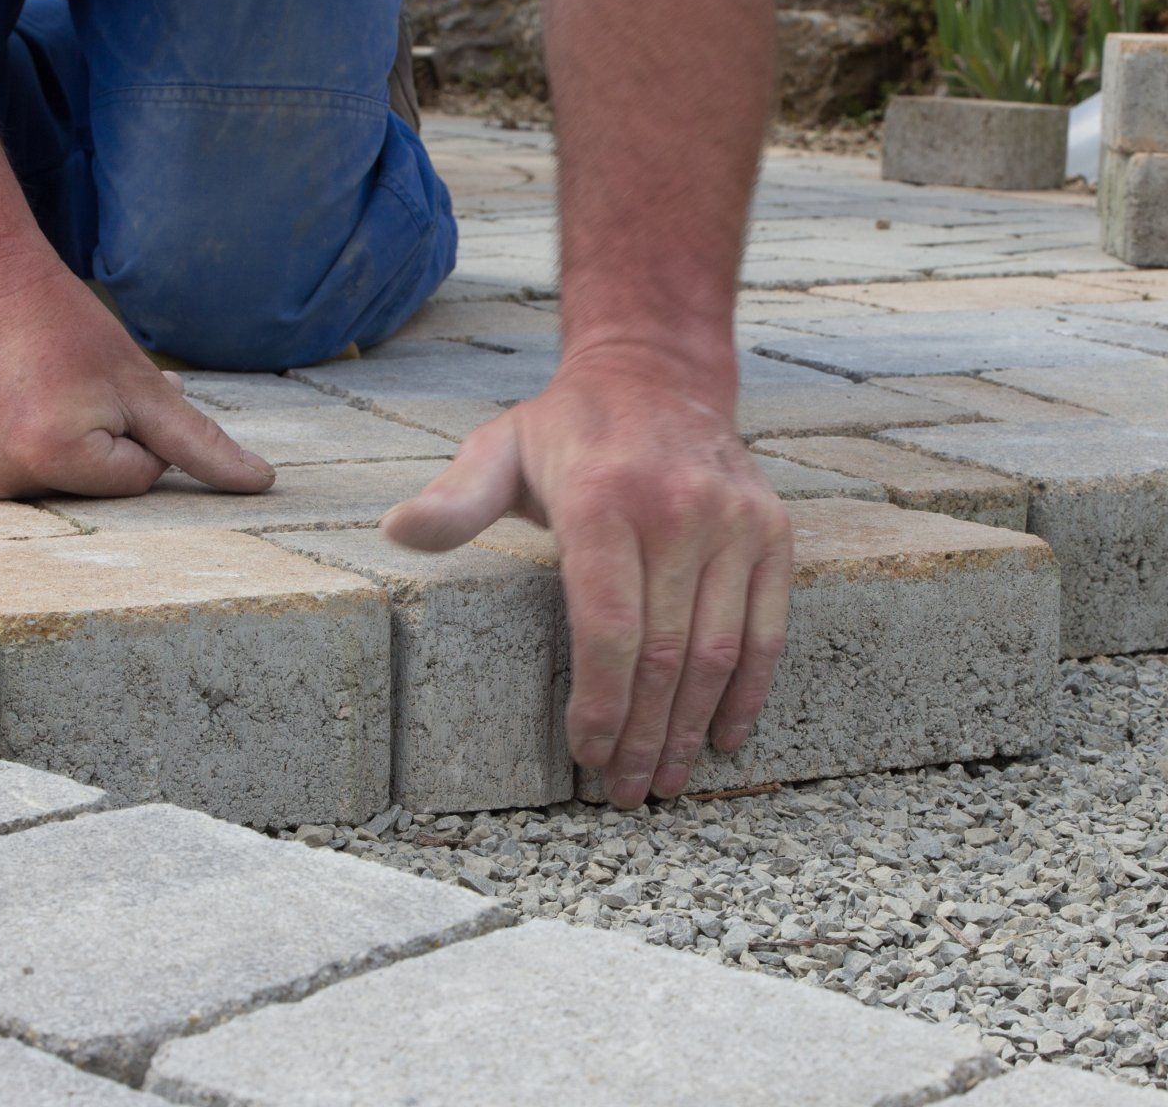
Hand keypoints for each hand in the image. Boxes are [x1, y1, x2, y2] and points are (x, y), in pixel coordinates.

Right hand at [0, 235, 275, 498]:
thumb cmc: (64, 324)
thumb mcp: (140, 382)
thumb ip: (201, 442)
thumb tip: (263, 485)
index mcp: (55, 457)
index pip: (138, 476)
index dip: (135, 429)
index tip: (101, 387)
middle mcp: (1, 480)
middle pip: (86, 487)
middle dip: (92, 443)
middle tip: (63, 384)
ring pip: (41, 484)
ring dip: (45, 445)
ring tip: (24, 388)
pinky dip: (1, 446)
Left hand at [382, 341, 791, 805]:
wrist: (656, 374)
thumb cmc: (566, 431)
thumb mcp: (498, 449)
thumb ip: (454, 499)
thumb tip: (396, 530)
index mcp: (606, 499)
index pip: (610, 627)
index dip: (602, 704)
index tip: (587, 754)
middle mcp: (678, 510)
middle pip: (665, 654)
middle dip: (644, 735)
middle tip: (626, 791)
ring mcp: (733, 521)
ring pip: (718, 651)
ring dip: (692, 728)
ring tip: (666, 779)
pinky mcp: (771, 530)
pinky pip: (767, 626)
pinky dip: (748, 690)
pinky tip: (724, 736)